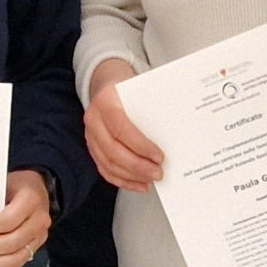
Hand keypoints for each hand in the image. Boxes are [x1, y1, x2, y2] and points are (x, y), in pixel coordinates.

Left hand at [0, 170, 53, 266]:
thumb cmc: (16, 185)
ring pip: (15, 258)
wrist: (37, 189)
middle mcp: (39, 220)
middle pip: (11, 242)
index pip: (8, 220)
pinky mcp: (35, 247)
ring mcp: (39, 236)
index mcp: (31, 200)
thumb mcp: (3, 182)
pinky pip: (17, 263)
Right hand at [85, 62, 163, 190]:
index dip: (140, 145)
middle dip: (137, 166)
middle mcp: (93, 119)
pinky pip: (105, 169)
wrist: (108, 82)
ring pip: (108, 163)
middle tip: (158, 173)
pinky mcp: (93, 148)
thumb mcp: (139, 87)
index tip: (159, 156)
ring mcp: (90, 135)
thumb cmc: (127, 87)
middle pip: (113, 150)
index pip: (121, 128)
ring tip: (151, 180)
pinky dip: (122, 180)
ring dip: (131, 176)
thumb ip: (152, 107)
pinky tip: (138, 184)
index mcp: (105, 101)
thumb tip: (176, 130)